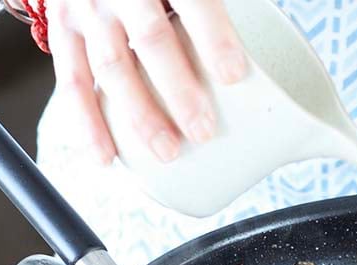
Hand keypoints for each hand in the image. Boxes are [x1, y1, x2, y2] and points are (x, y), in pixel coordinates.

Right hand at [45, 0, 249, 163]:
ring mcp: (88, 9)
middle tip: (204, 130)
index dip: (213, 36)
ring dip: (140, 114)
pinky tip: (106, 157)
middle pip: (151, 38)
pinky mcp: (65, 30)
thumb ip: (229, 10)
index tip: (234, 75)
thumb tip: (291, 64)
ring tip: (169, 151)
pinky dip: (87, 122)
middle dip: (178, 90)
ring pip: (111, 65)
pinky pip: (72, 80)